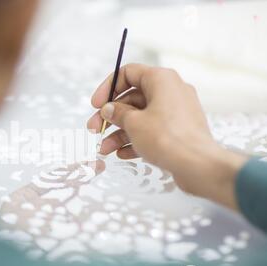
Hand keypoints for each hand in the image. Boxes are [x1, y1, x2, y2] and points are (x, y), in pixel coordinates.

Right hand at [87, 63, 246, 210]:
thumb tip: (109, 109)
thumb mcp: (134, 123)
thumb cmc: (167, 138)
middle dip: (111, 116)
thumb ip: (117, 113)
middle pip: (132, 98)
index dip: (108, 88)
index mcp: (161, 79)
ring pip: (140, 117)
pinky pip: (152, 129)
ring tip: (105, 149)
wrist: (198, 165)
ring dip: (120, 132)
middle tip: (95, 129)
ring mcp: (176, 111)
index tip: (96, 104)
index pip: (128, 73)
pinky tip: (122, 154)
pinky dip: (135, 139)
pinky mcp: (178, 130)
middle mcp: (171, 91)